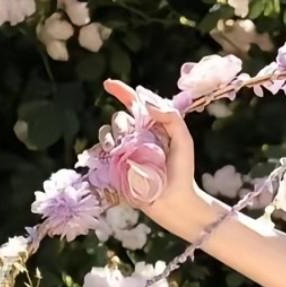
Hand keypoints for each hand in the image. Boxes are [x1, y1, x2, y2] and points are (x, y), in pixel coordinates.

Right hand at [102, 78, 200, 229]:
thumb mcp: (183, 140)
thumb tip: (144, 101)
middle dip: (122, 122)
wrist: (176, 202)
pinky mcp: (116, 167)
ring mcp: (124, 152)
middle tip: (135, 138)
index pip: (133, 104)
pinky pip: (102, 151)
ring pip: (107, 132)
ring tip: (124, 148)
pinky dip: (105, 147)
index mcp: (151, 127)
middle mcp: (135, 137)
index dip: (121, 92)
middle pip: (118, 118)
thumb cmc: (182, 172)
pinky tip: (113, 153)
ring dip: (112, 134)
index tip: (108, 85)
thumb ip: (170, 116)